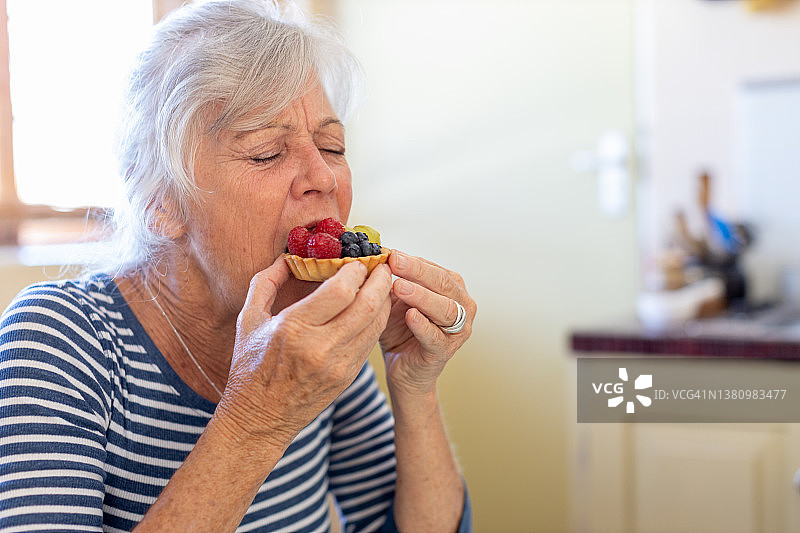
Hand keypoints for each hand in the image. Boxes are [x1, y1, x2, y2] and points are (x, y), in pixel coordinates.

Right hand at [215, 258, 392, 447]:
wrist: (259, 420)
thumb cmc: (249, 367)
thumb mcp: (248, 320)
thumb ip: (266, 283)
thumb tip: (286, 257)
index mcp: (293, 329)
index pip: (340, 291)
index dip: (355, 270)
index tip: (356, 259)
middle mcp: (319, 348)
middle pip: (366, 305)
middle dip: (380, 279)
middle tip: (383, 264)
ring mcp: (338, 366)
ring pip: (375, 324)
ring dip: (384, 299)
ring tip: (384, 282)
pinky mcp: (348, 377)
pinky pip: (370, 342)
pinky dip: (377, 321)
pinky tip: (375, 308)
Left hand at [380, 251, 475, 397]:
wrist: (402, 368)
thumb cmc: (401, 329)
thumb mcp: (397, 299)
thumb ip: (395, 279)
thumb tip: (379, 255)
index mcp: (453, 288)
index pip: (435, 269)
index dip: (413, 261)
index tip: (390, 252)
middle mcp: (462, 307)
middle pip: (444, 283)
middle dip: (417, 271)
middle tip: (395, 262)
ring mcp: (457, 331)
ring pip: (445, 309)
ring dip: (421, 295)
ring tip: (399, 286)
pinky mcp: (444, 352)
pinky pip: (435, 337)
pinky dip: (423, 325)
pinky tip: (409, 315)